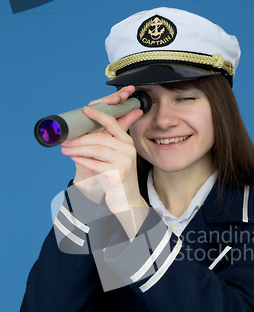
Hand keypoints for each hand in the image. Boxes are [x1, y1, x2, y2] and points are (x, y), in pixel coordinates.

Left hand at [61, 86, 148, 236]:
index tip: (85, 110)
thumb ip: (104, 145)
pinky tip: (74, 158)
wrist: (127, 202)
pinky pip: (96, 164)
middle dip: (80, 138)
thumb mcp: (113, 159)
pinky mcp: (119, 174)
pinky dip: (83, 160)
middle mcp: (128, 150)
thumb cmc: (117, 180)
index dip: (98, 115)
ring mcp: (125, 162)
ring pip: (97, 150)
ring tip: (66, 149)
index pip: (113, 123)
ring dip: (78, 149)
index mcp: (127, 143)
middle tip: (65, 140)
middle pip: (100, 137)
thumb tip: (84, 133)